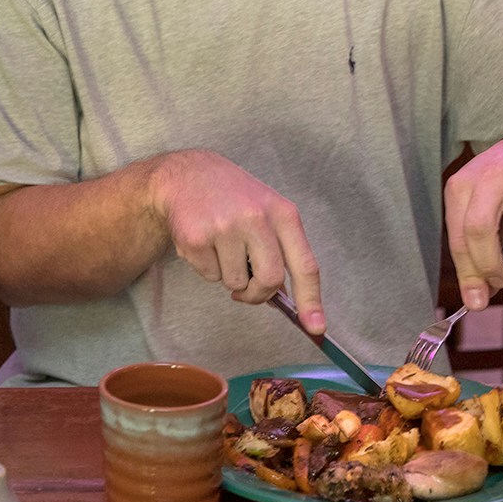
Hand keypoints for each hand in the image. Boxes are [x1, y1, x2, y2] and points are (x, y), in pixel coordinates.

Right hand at [150, 150, 323, 331]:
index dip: (311, 300)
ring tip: (221, 246)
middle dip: (258, 293)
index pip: (305, 265)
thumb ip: (282, 250)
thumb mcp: (267, 212)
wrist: (187, 174)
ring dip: (229, 276)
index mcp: (282, 213)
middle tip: (246, 289)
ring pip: (236, 283)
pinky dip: (207, 267)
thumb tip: (293, 299)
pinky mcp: (196, 237)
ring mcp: (224, 227)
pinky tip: (204, 241)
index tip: (315, 327)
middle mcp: (256, 218)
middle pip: (270, 280)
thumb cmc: (233, 197)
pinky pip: (209, 276)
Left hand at [445, 133, 502, 310]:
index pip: (458, 235)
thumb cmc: (500, 189)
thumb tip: (477, 299)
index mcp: (462, 184)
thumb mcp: (477, 210)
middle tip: (500, 281)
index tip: (475, 300)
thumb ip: (473, 253)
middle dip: (490, 266)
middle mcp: (490, 174)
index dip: (467, 273)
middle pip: (480, 231)